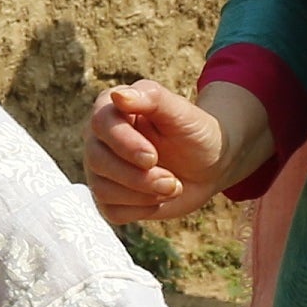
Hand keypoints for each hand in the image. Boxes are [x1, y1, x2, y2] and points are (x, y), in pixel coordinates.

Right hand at [85, 79, 235, 223]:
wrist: (208, 164)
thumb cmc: (194, 132)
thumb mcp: (181, 113)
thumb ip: (152, 98)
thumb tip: (118, 95)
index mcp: (111, 109)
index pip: (101, 124)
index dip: (125, 144)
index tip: (153, 157)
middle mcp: (98, 139)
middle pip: (98, 161)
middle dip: (138, 177)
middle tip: (172, 181)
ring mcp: (100, 171)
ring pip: (103, 189)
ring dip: (144, 194)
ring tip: (172, 185)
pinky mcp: (109, 198)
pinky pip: (112, 211)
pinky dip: (142, 209)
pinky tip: (159, 197)